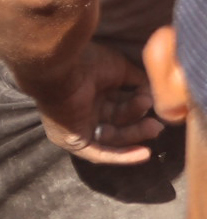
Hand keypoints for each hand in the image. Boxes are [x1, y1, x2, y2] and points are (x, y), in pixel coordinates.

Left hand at [36, 41, 165, 166]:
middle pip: (117, 123)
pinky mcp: (72, 140)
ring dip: (135, 135)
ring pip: (112, 138)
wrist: (61, 68)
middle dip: (139, 124)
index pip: (120, 105)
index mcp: (92, 90)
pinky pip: (98, 153)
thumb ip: (137, 81)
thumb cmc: (87, 63)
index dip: (139, 106)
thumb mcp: (120, 69)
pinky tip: (145, 153)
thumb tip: (153, 91)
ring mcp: (77, 125)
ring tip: (153, 127)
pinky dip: (122, 155)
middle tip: (156, 123)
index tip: (156, 102)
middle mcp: (84, 108)